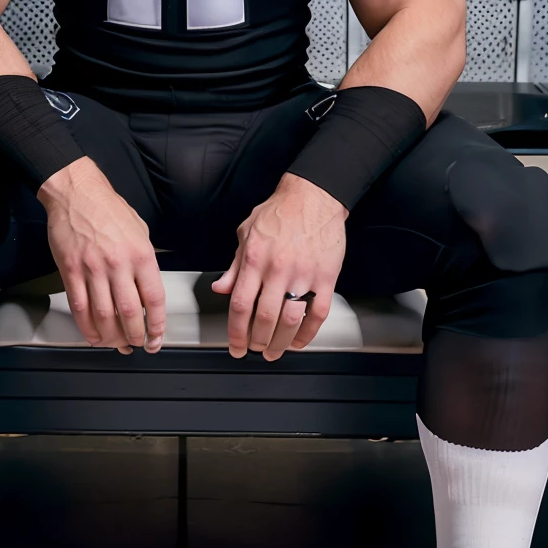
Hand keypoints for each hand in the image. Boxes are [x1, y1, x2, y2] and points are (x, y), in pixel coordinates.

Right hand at [37, 157, 165, 354]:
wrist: (76, 192)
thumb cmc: (109, 208)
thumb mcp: (141, 230)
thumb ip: (146, 259)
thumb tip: (148, 288)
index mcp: (141, 254)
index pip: (153, 299)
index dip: (157, 325)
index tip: (156, 337)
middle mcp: (118, 264)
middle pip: (129, 313)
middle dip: (135, 336)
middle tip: (137, 344)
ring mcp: (92, 269)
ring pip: (104, 315)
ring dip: (112, 337)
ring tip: (116, 343)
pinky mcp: (71, 271)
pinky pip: (79, 307)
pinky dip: (87, 328)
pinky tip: (93, 336)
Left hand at [210, 171, 347, 360]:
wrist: (314, 196)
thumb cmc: (280, 211)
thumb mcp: (246, 232)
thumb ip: (234, 265)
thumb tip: (221, 288)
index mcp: (255, 258)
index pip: (240, 304)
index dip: (236, 331)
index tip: (236, 345)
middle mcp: (278, 268)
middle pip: (264, 317)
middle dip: (257, 341)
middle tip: (255, 350)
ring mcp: (304, 274)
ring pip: (290, 320)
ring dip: (281, 342)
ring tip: (275, 351)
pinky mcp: (326, 276)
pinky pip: (318, 313)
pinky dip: (309, 333)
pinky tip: (300, 340)